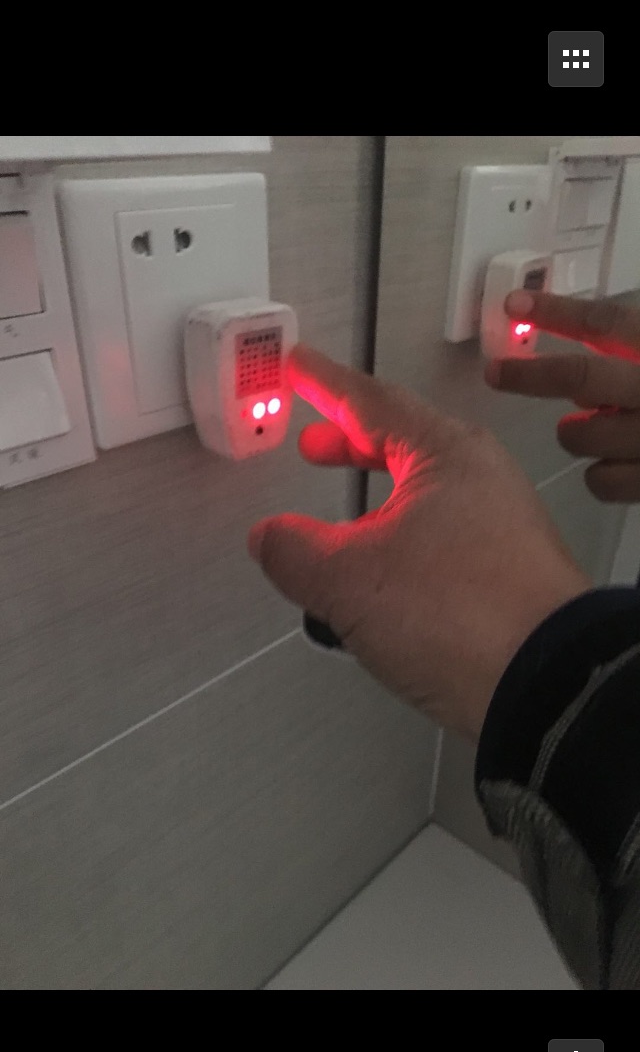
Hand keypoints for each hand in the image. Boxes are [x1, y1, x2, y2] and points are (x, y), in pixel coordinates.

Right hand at [248, 347, 589, 740]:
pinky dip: (403, 536)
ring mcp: (501, 522)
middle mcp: (481, 477)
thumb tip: (268, 537)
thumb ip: (294, 551)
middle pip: (403, 442)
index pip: (368, 401)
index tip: (299, 367)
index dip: (323, 385)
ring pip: (425, 492)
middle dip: (351, 443)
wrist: (545, 683)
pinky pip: (444, 533)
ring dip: (377, 496)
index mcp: (443, 454)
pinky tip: (383, 571)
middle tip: (313, 443)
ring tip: (340, 519)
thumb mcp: (348, 580)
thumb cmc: (459, 614)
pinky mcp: (509, 568)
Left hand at [486, 290, 639, 501]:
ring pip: (583, 436)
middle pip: (583, 379)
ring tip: (597, 427)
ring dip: (575, 433)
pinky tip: (619, 463)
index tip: (514, 304)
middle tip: (498, 373)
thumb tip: (581, 376)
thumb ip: (636, 349)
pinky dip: (599, 474)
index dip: (557, 311)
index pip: (608, 321)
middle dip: (531, 376)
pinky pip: (600, 481)